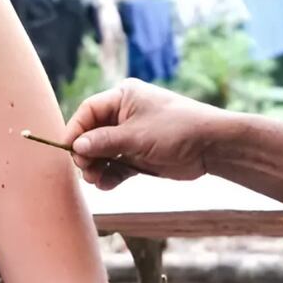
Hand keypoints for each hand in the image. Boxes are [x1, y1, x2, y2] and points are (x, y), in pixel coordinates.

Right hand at [63, 78, 225, 189]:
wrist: (214, 147)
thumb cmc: (176, 130)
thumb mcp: (136, 135)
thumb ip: (104, 142)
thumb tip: (75, 147)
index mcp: (122, 97)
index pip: (88, 111)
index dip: (75, 130)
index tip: (67, 149)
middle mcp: (124, 114)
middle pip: (92, 133)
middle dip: (86, 153)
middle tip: (84, 169)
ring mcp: (131, 135)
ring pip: (103, 151)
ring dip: (96, 166)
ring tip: (94, 180)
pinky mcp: (139, 154)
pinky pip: (117, 164)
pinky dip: (110, 174)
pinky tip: (105, 184)